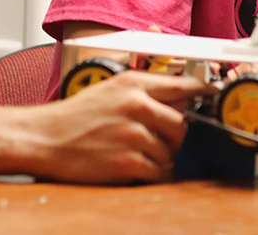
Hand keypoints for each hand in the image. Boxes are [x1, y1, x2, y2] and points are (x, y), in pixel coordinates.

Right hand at [28, 71, 213, 184]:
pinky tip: (134, 167)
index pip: (183, 85)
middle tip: (155, 138)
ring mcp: (133, 135)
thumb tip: (179, 95)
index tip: (212, 94)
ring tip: (135, 153)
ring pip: (171, 151)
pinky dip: (151, 174)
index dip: (202, 91)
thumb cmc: (76, 115)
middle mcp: (137, 106)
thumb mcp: (110, 89)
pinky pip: (159, 172)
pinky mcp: (128, 162)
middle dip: (173, 135)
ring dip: (159, 156)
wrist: (45, 138)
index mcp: (133, 84)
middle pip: (181, 124)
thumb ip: (144, 90)